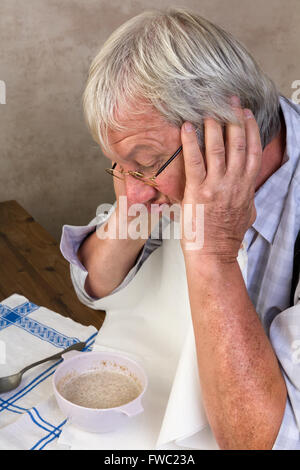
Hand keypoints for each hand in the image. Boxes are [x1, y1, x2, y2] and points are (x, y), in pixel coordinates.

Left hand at [180, 97, 261, 260]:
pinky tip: (186, 128)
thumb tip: (246, 188)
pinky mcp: (198, 191)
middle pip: (237, 144)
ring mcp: (216, 186)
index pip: (253, 152)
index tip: (246, 114)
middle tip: (228, 100)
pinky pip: (193, 161)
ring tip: (208, 108)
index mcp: (245, 187)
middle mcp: (234, 183)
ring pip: (217, 148)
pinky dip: (190, 142)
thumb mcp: (245, 214)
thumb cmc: (225, 237)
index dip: (251, 130)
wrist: (213, 254)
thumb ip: (246, 197)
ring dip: (213, 125)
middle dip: (233, 118)